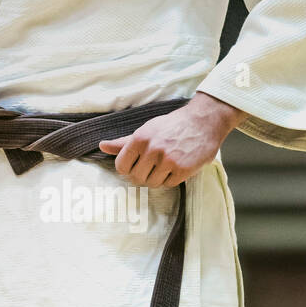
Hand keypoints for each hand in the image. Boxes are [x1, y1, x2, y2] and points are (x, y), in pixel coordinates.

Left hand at [98, 92, 245, 186]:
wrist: (203, 122)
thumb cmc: (172, 125)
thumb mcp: (147, 129)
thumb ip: (124, 142)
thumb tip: (102, 146)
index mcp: (140, 138)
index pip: (122, 166)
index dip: (127, 169)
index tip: (135, 165)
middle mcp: (153, 150)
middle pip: (136, 177)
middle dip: (143, 174)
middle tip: (152, 166)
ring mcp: (168, 161)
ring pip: (152, 183)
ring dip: (157, 178)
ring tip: (165, 165)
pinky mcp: (182, 170)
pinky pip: (168, 184)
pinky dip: (171, 179)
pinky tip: (176, 167)